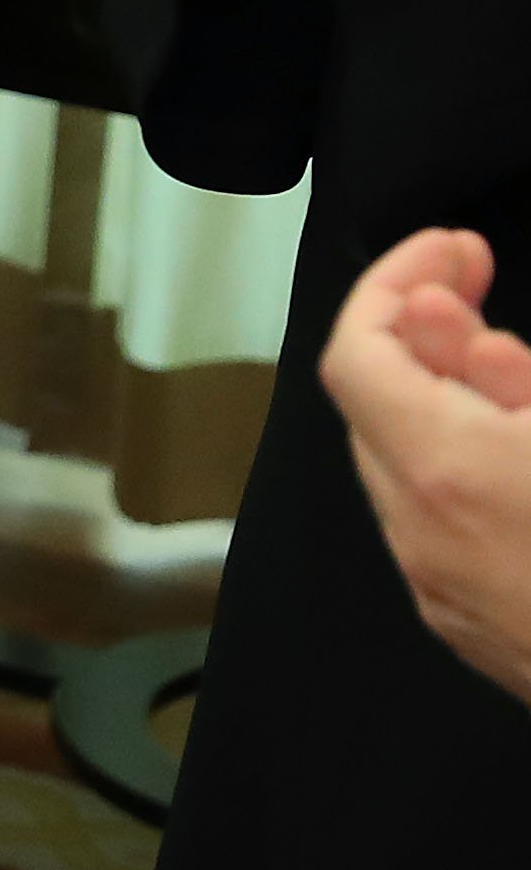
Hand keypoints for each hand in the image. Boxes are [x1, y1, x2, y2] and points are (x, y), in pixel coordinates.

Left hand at [323, 226, 530, 704]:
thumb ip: (507, 372)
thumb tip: (439, 315)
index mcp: (450, 470)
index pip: (358, 353)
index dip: (394, 284)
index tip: (452, 247)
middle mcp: (420, 530)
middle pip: (370, 404)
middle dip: (414, 328)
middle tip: (476, 276)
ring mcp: (434, 583)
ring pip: (397, 464)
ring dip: (433, 395)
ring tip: (505, 358)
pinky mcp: (460, 621)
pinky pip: (428, 518)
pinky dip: (451, 460)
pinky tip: (510, 443)